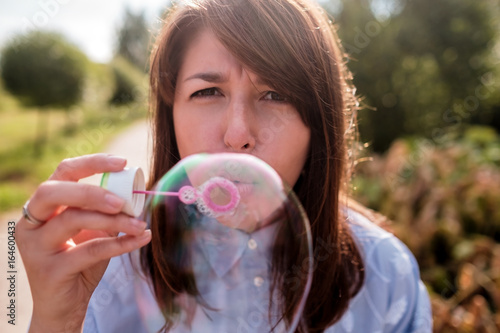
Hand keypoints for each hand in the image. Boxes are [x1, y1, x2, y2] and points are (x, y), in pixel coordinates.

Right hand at [16, 154, 151, 332]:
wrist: (65, 306)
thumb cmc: (81, 263)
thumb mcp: (94, 231)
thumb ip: (106, 212)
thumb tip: (137, 194)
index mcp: (43, 207)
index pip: (63, 172)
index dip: (92, 163)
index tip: (122, 163)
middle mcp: (32, 223)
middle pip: (54, 191)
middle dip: (92, 192)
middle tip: (122, 201)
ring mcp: (35, 247)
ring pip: (72, 220)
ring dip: (113, 221)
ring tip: (139, 224)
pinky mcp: (49, 270)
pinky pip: (89, 251)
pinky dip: (119, 244)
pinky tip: (140, 239)